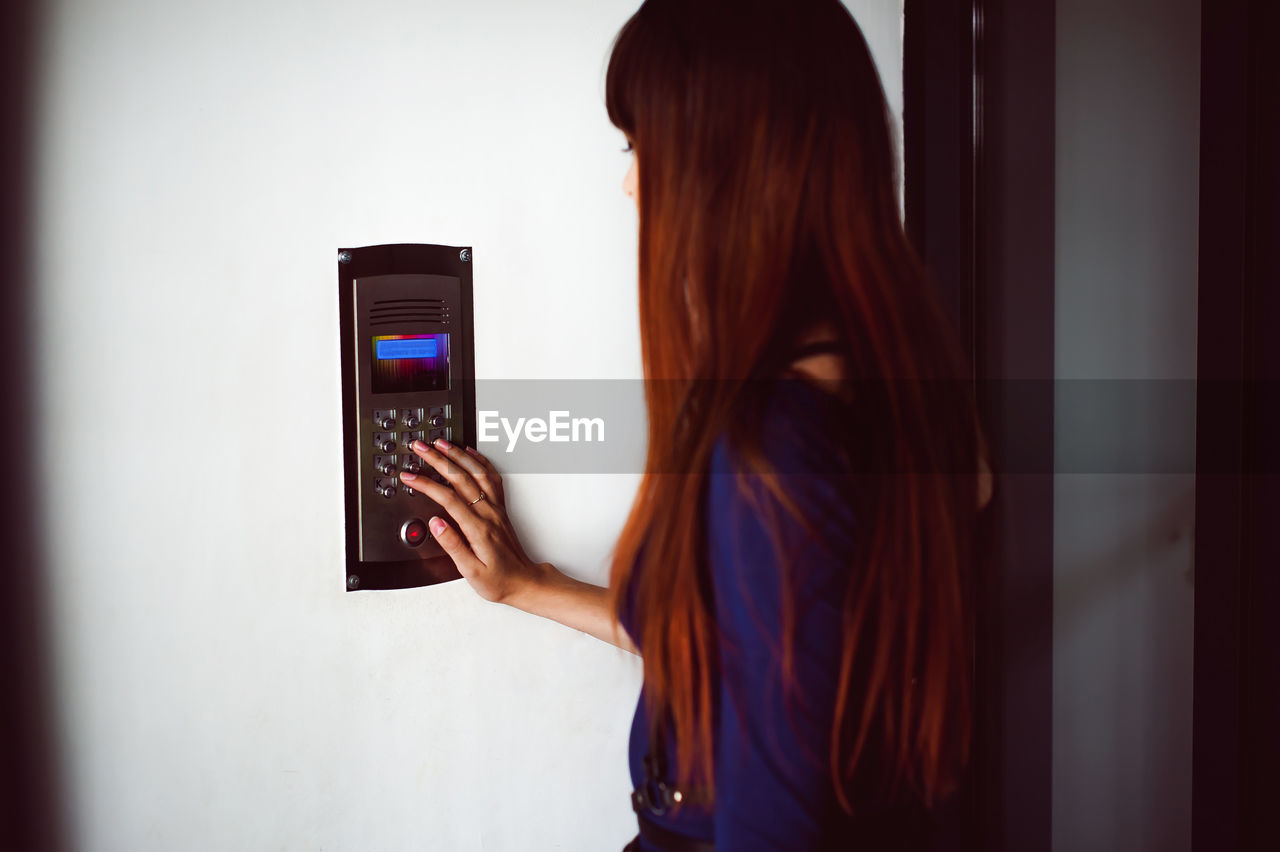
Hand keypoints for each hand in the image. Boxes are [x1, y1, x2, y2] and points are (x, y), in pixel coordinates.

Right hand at [398, 438, 542, 604]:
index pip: (447, 498)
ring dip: (458, 454)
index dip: (425, 483)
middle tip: (420, 447)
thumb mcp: (470, 571)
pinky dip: (480, 461)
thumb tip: (436, 524)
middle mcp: (488, 513)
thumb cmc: (498, 580)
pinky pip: (492, 478)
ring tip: (441, 442)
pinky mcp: (500, 509)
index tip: (409, 476)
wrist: (524, 582)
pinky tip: (470, 453)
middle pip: (460, 477)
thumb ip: (452, 545)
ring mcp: (496, 508)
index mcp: (477, 528)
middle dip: (437, 459)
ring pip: (477, 472)